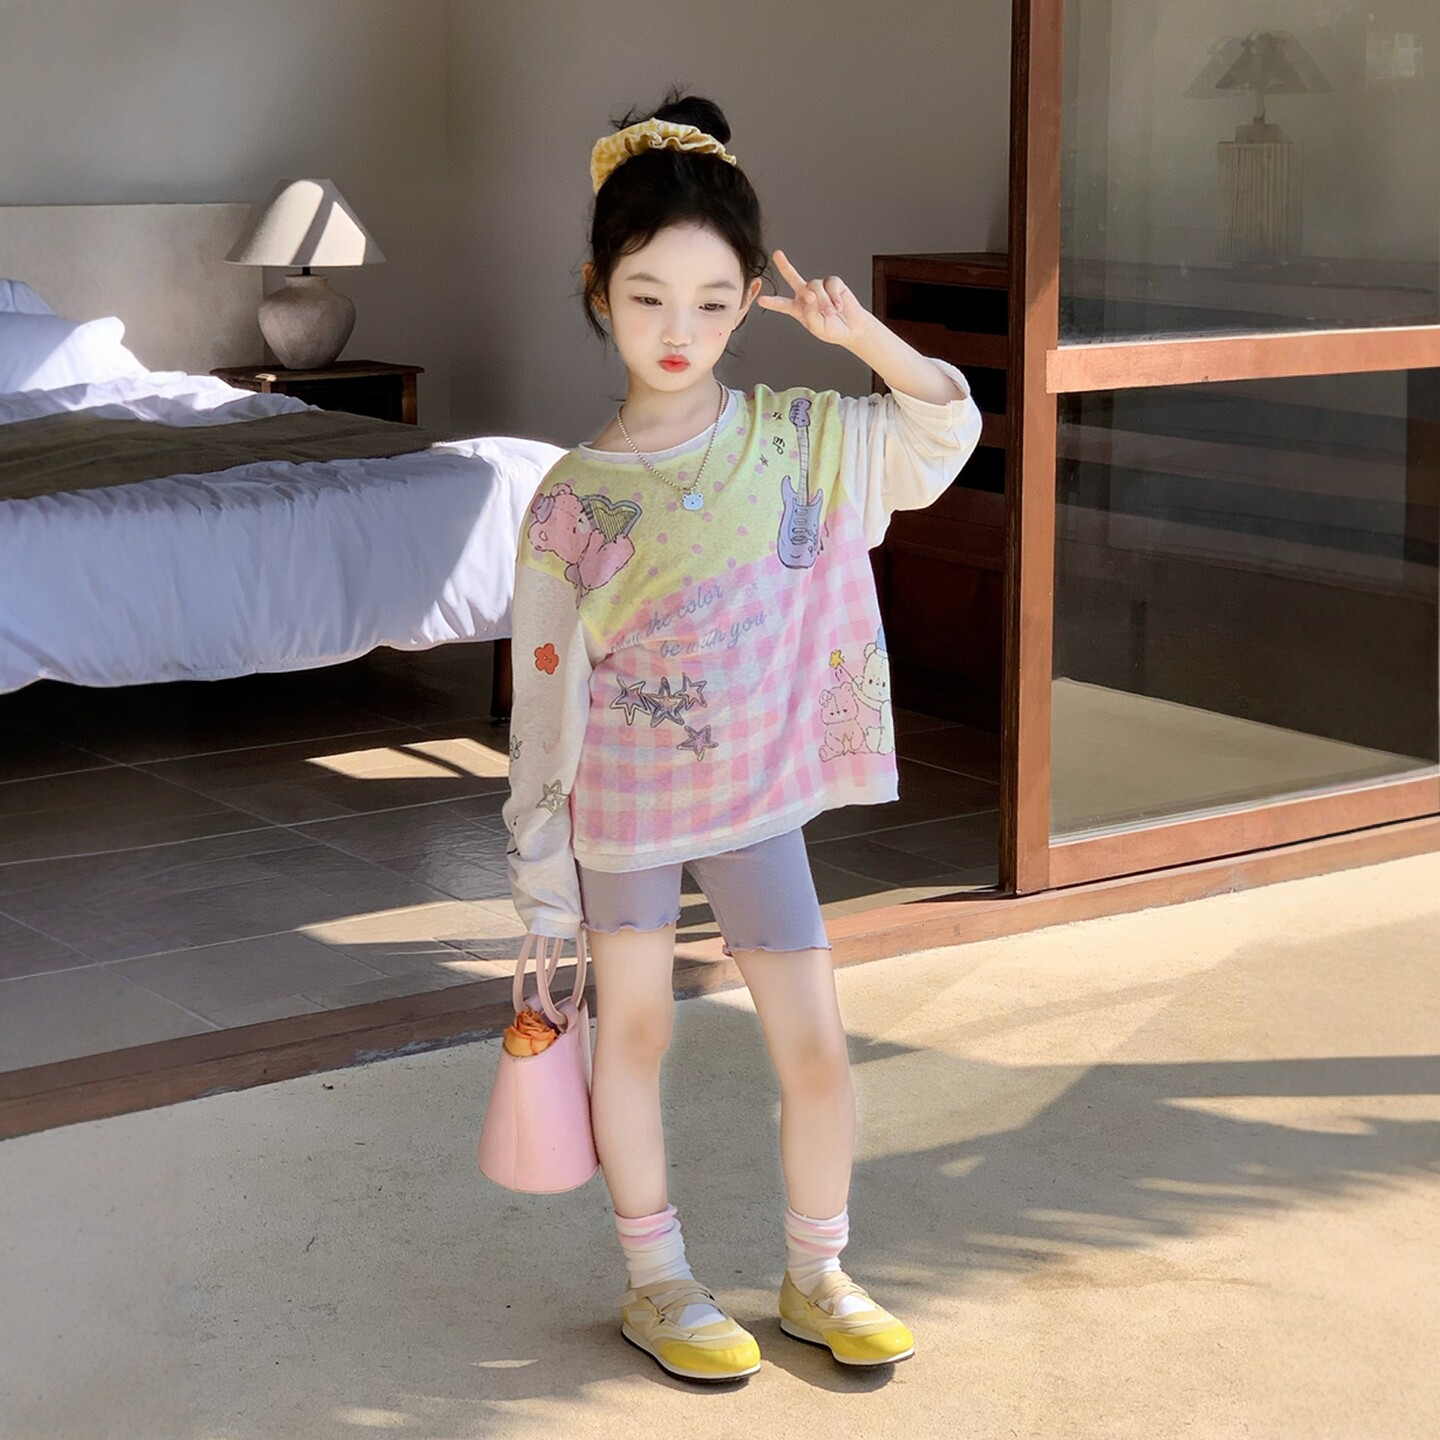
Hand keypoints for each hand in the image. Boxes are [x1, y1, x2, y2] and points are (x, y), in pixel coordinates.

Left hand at [755, 249, 872, 346]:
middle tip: (777, 254)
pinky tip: (839, 306)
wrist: (851, 328)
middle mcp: (806, 295)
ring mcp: (819, 287)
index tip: (761, 300)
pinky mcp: (833, 283)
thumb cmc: (832, 329)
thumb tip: (810, 295)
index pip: (782, 304)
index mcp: (798, 308)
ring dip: (824, 302)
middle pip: (793, 278)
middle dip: (785, 266)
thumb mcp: (818, 328)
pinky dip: (835, 297)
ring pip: (816, 287)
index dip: (772, 302)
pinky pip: (831, 285)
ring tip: (832, 313)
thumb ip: (811, 314)